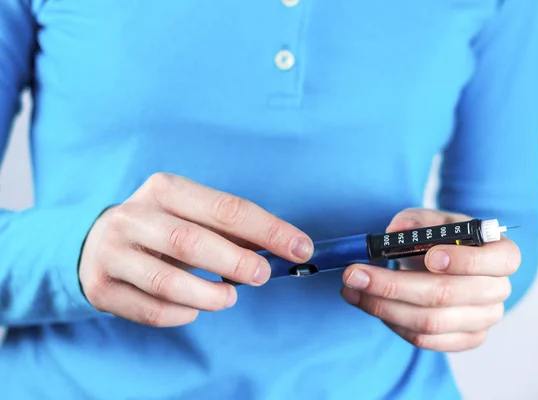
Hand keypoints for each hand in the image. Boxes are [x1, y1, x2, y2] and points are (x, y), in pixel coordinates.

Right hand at [79, 173, 312, 326]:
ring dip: (210, 295)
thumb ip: (234, 229)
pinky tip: (195, 308)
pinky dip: (182, 314)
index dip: (268, 230)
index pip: (225, 208)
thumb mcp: (193, 214)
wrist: (99, 242)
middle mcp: (132, 216)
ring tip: (229, 298)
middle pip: (191, 241)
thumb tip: (286, 246)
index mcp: (164, 189)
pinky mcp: (100, 287)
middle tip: (263, 275)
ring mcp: (111, 252)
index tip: (301, 248)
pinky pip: (150, 310)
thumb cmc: (163, 226)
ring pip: (167, 282)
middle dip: (236, 262)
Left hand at [340, 208, 518, 351]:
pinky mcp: (465, 340)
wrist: (440, 262)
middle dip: (394, 285)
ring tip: (352, 290)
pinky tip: (370, 304)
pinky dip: (392, 323)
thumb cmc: (438, 238)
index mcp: (502, 254)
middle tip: (355, 274)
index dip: (465, 261)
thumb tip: (397, 231)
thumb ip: (415, 221)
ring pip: (430, 322)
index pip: (500, 261)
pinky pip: (424, 340)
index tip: (430, 256)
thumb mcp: (429, 220)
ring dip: (383, 307)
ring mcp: (484, 319)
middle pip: (448, 295)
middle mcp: (499, 290)